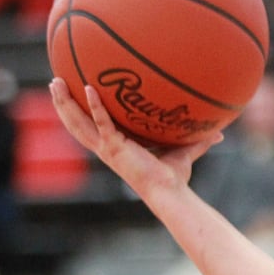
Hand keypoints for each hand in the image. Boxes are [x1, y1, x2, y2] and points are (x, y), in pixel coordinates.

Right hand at [48, 77, 220, 195]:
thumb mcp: (184, 152)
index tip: (73, 95)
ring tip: (56, 82)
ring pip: (79, 124)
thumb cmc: (174, 178)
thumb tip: (220, 133)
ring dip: (66, 103)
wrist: (170, 192)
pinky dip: (96, 106)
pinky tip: (89, 88)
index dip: (80, 113)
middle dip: (63, 104)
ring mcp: (108, 148)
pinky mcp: (116, 148)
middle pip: (76, 124)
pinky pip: (102, 123)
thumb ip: (199, 141)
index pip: (91, 128)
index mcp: (115, 147)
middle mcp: (106, 148)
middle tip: (54, 82)